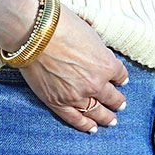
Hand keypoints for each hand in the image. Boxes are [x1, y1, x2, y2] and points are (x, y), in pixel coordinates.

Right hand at [21, 8, 128, 132]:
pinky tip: (93, 128)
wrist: (34, 33)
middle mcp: (96, 84)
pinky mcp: (57, 102)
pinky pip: (75, 119)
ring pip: (96, 111)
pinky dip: (85, 125)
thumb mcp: (90, 34)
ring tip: (111, 120)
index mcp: (107, 65)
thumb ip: (98, 51)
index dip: (121, 78)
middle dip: (118, 101)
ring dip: (105, 117)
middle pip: (112, 97)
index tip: (121, 80)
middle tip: (121, 105)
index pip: (120, 75)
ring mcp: (76, 96)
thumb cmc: (61, 26)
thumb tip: (100, 57)